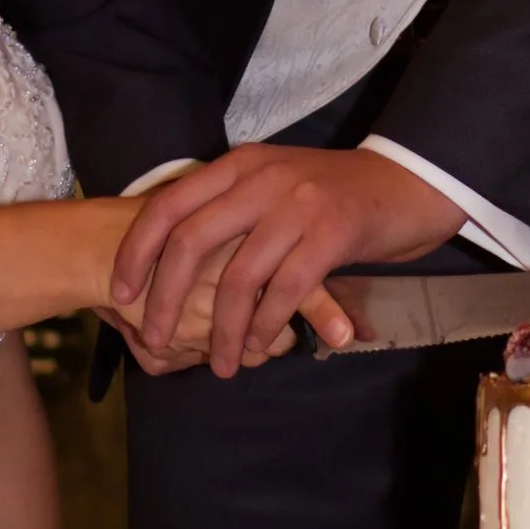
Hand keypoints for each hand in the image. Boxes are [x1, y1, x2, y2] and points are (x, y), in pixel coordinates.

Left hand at [111, 146, 459, 376]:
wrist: (409, 182)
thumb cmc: (335, 193)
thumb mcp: (275, 182)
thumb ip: (232, 205)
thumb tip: (177, 252)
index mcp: (239, 165)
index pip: (168, 205)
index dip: (136, 251)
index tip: (120, 292)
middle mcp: (261, 179)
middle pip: (190, 243)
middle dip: (163, 298)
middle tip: (155, 339)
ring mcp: (297, 206)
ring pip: (238, 278)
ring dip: (221, 330)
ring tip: (218, 363)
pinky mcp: (332, 234)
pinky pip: (286, 291)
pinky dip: (265, 324)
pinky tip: (258, 345)